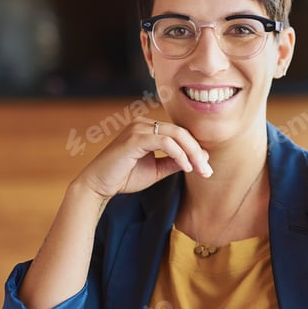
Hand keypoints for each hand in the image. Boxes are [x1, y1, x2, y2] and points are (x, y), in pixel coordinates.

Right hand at [74, 118, 212, 199]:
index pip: (179, 133)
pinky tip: (186, 168)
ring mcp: (138, 128)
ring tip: (200, 170)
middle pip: (181, 132)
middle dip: (198, 152)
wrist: (98, 185)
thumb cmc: (124, 177)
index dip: (196, 149)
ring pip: (176, 135)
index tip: (206, 168)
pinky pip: (166, 142)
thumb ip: (174, 162)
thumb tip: (199, 158)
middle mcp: (143, 123)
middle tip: (208, 171)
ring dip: (192, 154)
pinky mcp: (135, 138)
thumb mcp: (156, 169)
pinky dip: (179, 155)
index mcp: (148, 128)